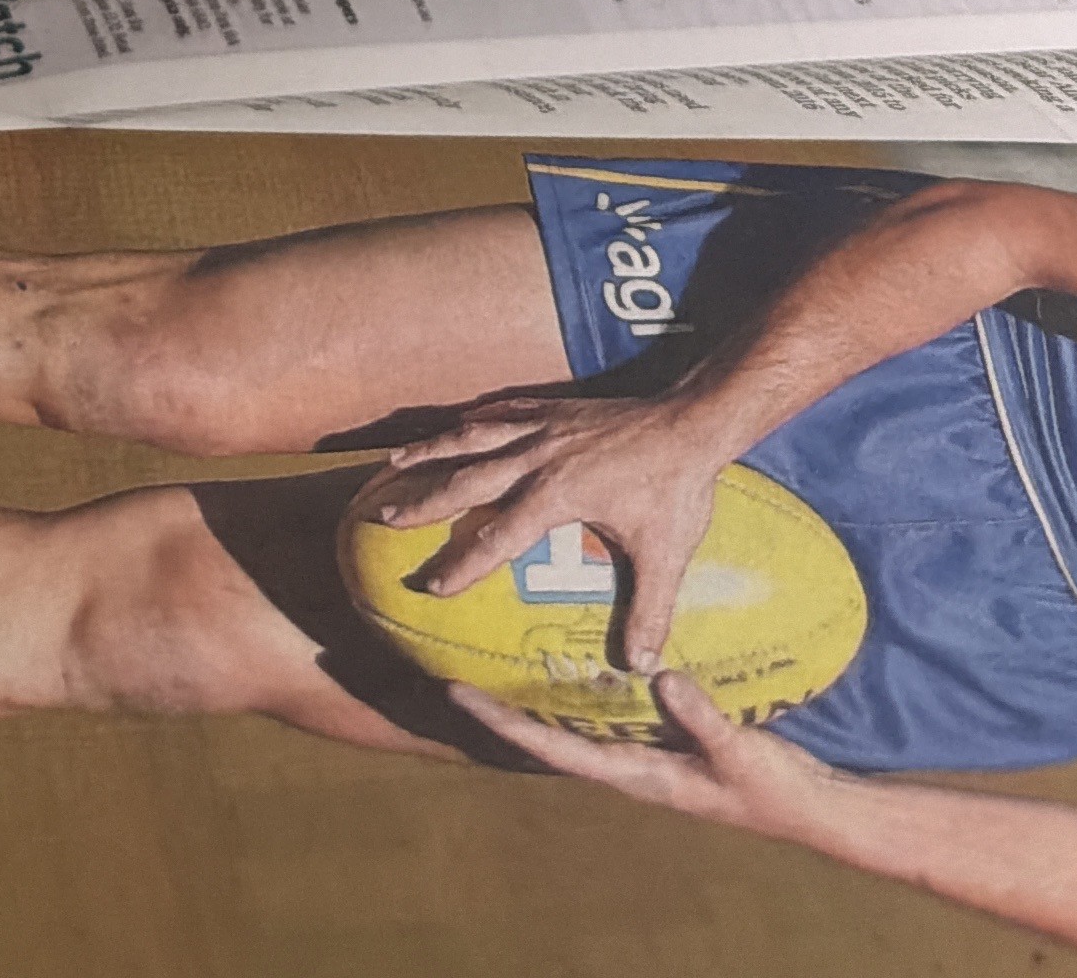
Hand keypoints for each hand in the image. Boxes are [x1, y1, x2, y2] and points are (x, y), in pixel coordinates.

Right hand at [355, 383, 733, 658]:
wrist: (693, 421)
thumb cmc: (678, 489)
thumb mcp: (665, 555)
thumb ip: (649, 611)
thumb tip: (638, 667)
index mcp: (557, 493)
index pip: (497, 536)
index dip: (462, 564)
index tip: (429, 586)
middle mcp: (539, 455)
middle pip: (467, 479)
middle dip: (422, 501)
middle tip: (383, 517)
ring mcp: (544, 426)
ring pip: (473, 436)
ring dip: (432, 450)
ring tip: (394, 461)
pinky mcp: (556, 409)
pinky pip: (501, 410)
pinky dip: (472, 421)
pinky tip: (456, 427)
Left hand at [455, 668, 847, 848]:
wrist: (806, 807)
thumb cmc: (772, 788)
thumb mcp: (740, 753)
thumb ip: (703, 719)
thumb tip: (662, 677)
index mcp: (639, 777)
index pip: (557, 751)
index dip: (507, 726)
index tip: (459, 697)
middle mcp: (630, 767)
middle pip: (550, 740)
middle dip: (502, 711)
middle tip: (451, 674)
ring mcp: (644, 757)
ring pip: (574, 728)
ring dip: (534, 701)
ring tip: (492, 662)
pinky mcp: (662, 743)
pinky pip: (608, 716)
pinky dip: (579, 693)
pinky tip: (568, 662)